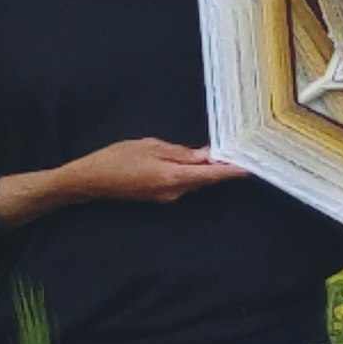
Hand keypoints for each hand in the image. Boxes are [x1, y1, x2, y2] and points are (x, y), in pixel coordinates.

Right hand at [0, 138, 246, 223]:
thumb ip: (181, 152)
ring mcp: (166, 197)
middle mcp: (173, 192)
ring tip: (209, 149)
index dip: (232, 171)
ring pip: (192, 180)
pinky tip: (187, 159)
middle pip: (203, 178)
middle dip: (217, 164)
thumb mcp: (151, 146)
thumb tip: (207, 155)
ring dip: (200, 167)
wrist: (90, 180)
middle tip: (232, 147)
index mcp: (173, 177)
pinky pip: (180, 182)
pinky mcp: (158, 197)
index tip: (251, 167)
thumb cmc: (117, 158)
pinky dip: (187, 172)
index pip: (211, 175)